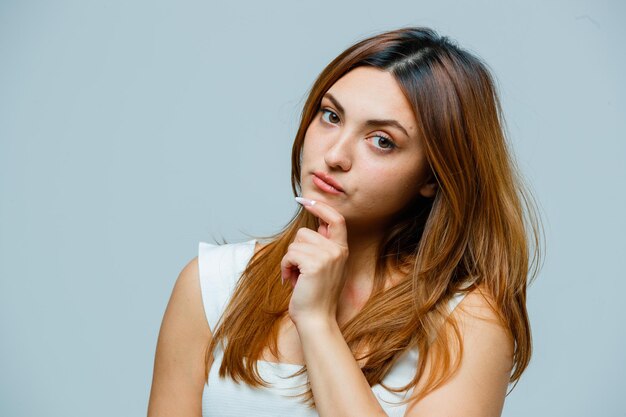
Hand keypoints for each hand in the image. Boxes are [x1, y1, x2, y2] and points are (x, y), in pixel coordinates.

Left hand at [281, 196, 348, 325]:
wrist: (316, 320)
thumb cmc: (314, 295)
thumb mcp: (323, 267)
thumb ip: (322, 246)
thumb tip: (315, 225)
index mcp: (342, 250)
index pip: (336, 219)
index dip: (320, 206)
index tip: (305, 200)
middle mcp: (337, 250)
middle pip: (304, 233)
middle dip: (295, 251)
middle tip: (300, 271)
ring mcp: (328, 256)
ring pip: (295, 243)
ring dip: (290, 260)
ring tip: (298, 277)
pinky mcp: (315, 264)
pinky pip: (290, 254)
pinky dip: (286, 267)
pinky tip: (292, 281)